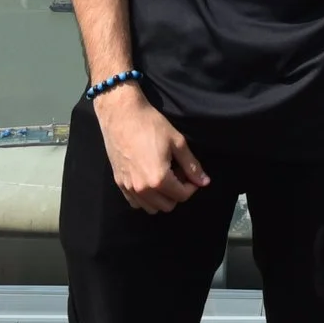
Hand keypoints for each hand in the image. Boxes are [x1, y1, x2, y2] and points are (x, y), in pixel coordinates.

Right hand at [97, 85, 209, 212]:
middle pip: (167, 206)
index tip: (191, 174)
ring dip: (161, 198)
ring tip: (163, 177)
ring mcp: (128, 187)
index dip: (192, 186)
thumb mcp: (177, 142)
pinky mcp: (119, 183)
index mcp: (159, 179)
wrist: (122, 115)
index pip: (182, 195)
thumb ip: (192, 165)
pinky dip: (145, 198)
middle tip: (177, 173)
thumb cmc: (151, 125)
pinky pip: (135, 203)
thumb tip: (204, 182)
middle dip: (177, 193)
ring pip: (151, 208)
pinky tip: (148, 180)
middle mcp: (142, 188)